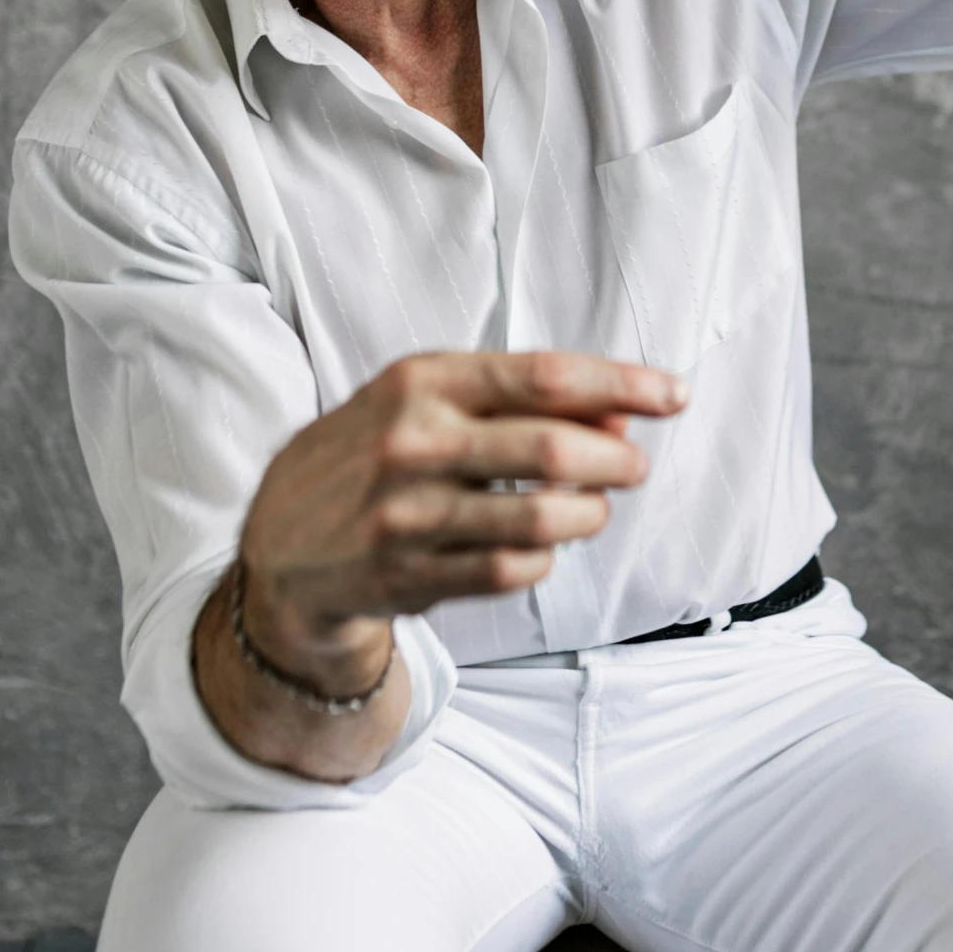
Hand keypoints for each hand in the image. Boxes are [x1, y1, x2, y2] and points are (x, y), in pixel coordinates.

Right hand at [237, 350, 685, 683]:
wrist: (278, 539)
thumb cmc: (375, 453)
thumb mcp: (431, 402)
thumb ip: (519, 402)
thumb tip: (622, 414)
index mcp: (422, 381)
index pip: (546, 375)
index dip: (622, 385)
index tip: (674, 395)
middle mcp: (411, 442)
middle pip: (552, 450)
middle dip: (617, 459)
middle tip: (634, 464)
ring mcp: (405, 514)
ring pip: (540, 521)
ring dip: (589, 516)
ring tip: (592, 508)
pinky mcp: (405, 576)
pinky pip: (510, 572)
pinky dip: (544, 561)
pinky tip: (541, 549)